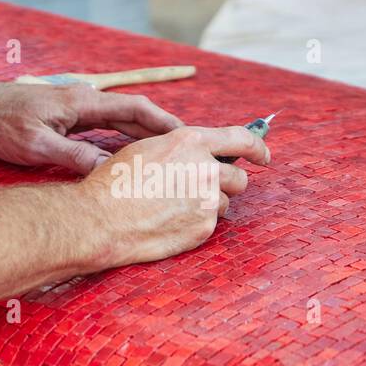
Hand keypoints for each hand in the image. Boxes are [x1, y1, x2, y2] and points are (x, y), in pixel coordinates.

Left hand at [0, 77, 182, 173]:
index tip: (187, 136)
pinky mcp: (68, 116)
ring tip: (168, 154)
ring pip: (120, 120)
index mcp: (82, 102)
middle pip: (132, 113)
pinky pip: (105, 125)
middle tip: (186, 150)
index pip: (134, 108)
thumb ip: (74, 156)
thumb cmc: (1, 125)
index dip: (163, 122)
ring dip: (144, 134)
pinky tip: (132, 153)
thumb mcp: (37, 146)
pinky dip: (124, 136)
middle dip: (161, 130)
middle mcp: (84, 100)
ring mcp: (76, 106)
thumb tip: (108, 170)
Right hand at [79, 124, 270, 269]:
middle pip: (239, 178)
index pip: (242, 139)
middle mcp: (205, 168)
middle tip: (203, 191)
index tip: (264, 157)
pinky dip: (196, 224)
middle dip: (227, 184)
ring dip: (209, 206)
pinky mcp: (203, 227)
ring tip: (174, 208)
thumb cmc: (116, 182)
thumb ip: (182, 148)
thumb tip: (201, 153)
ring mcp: (207, 199)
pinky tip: (170, 223)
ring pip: (225, 203)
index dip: (258, 148)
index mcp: (191, 141)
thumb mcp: (149, 148)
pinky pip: (211, 224)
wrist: (101, 218)